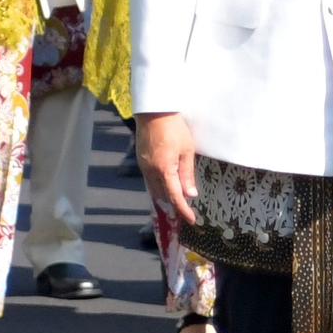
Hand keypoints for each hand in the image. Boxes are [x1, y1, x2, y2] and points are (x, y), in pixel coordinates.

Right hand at [135, 110, 201, 226]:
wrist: (154, 112)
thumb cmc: (174, 128)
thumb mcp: (187, 151)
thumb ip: (187, 174)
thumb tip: (190, 194)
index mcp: (164, 170)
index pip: (175, 197)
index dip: (184, 210)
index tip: (192, 220)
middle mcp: (151, 171)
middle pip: (163, 196)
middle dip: (174, 204)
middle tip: (186, 210)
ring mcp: (144, 166)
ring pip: (154, 189)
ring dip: (165, 196)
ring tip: (176, 200)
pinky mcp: (141, 160)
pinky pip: (149, 180)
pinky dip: (158, 186)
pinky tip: (165, 184)